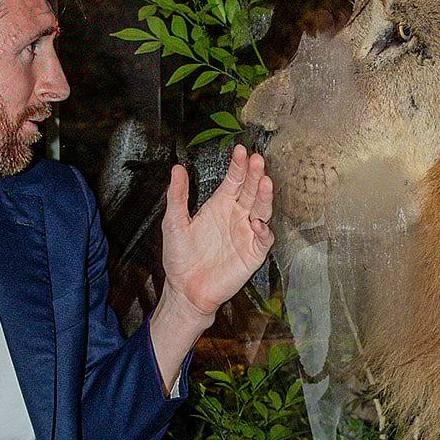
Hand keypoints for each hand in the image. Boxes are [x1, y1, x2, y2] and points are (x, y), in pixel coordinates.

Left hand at [160, 144, 274, 324]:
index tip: (240, 150)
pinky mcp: (253, 253)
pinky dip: (263, 230)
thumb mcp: (174, 223)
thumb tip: (177, 169)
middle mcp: (237, 215)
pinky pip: (264, 238)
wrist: (186, 289)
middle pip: (250, 190)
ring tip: (265, 182)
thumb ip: (178, 196)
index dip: (238, 165)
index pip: (233, 180)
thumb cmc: (180, 257)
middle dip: (255, 175)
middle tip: (257, 160)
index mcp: (220, 205)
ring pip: (261, 209)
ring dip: (264, 197)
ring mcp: (247, 233)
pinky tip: (257, 222)